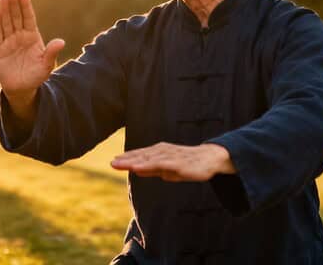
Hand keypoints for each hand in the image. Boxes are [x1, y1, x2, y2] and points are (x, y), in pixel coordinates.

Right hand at [0, 0, 64, 115]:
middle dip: (14, 3)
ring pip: (6, 23)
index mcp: (32, 37)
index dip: (26, 6)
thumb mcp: (47, 65)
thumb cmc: (36, 76)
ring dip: (4, 10)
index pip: (28, 18)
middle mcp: (20, 36)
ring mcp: (9, 42)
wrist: (22, 89)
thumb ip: (52, 53)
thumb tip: (61, 42)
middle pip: (16, 17)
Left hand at [110, 142, 235, 181]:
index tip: (114, 161)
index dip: (128, 158)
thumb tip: (137, 170)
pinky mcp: (177, 162)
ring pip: (148, 159)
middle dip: (126, 159)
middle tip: (112, 163)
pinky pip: (159, 164)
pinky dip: (146, 166)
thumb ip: (153, 169)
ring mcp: (169, 156)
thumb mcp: (169, 169)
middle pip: (142, 156)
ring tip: (120, 164)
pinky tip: (136, 168)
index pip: (141, 155)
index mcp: (160, 152)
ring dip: (133, 161)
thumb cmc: (189, 164)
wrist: (210, 159)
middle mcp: (163, 151)